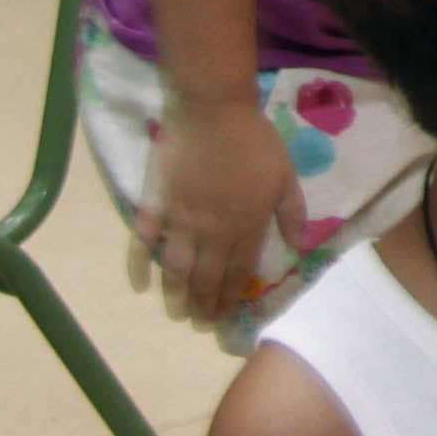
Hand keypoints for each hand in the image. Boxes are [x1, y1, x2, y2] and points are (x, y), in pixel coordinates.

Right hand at [134, 87, 305, 329]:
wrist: (213, 111)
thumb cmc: (254, 142)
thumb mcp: (286, 177)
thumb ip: (292, 213)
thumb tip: (297, 246)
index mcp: (246, 226)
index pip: (238, 273)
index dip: (231, 298)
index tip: (226, 316)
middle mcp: (212, 231)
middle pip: (207, 278)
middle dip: (204, 306)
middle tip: (200, 324)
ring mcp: (180, 220)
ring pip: (177, 270)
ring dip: (175, 296)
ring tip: (176, 315)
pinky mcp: (154, 206)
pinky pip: (142, 243)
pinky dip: (139, 267)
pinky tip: (139, 286)